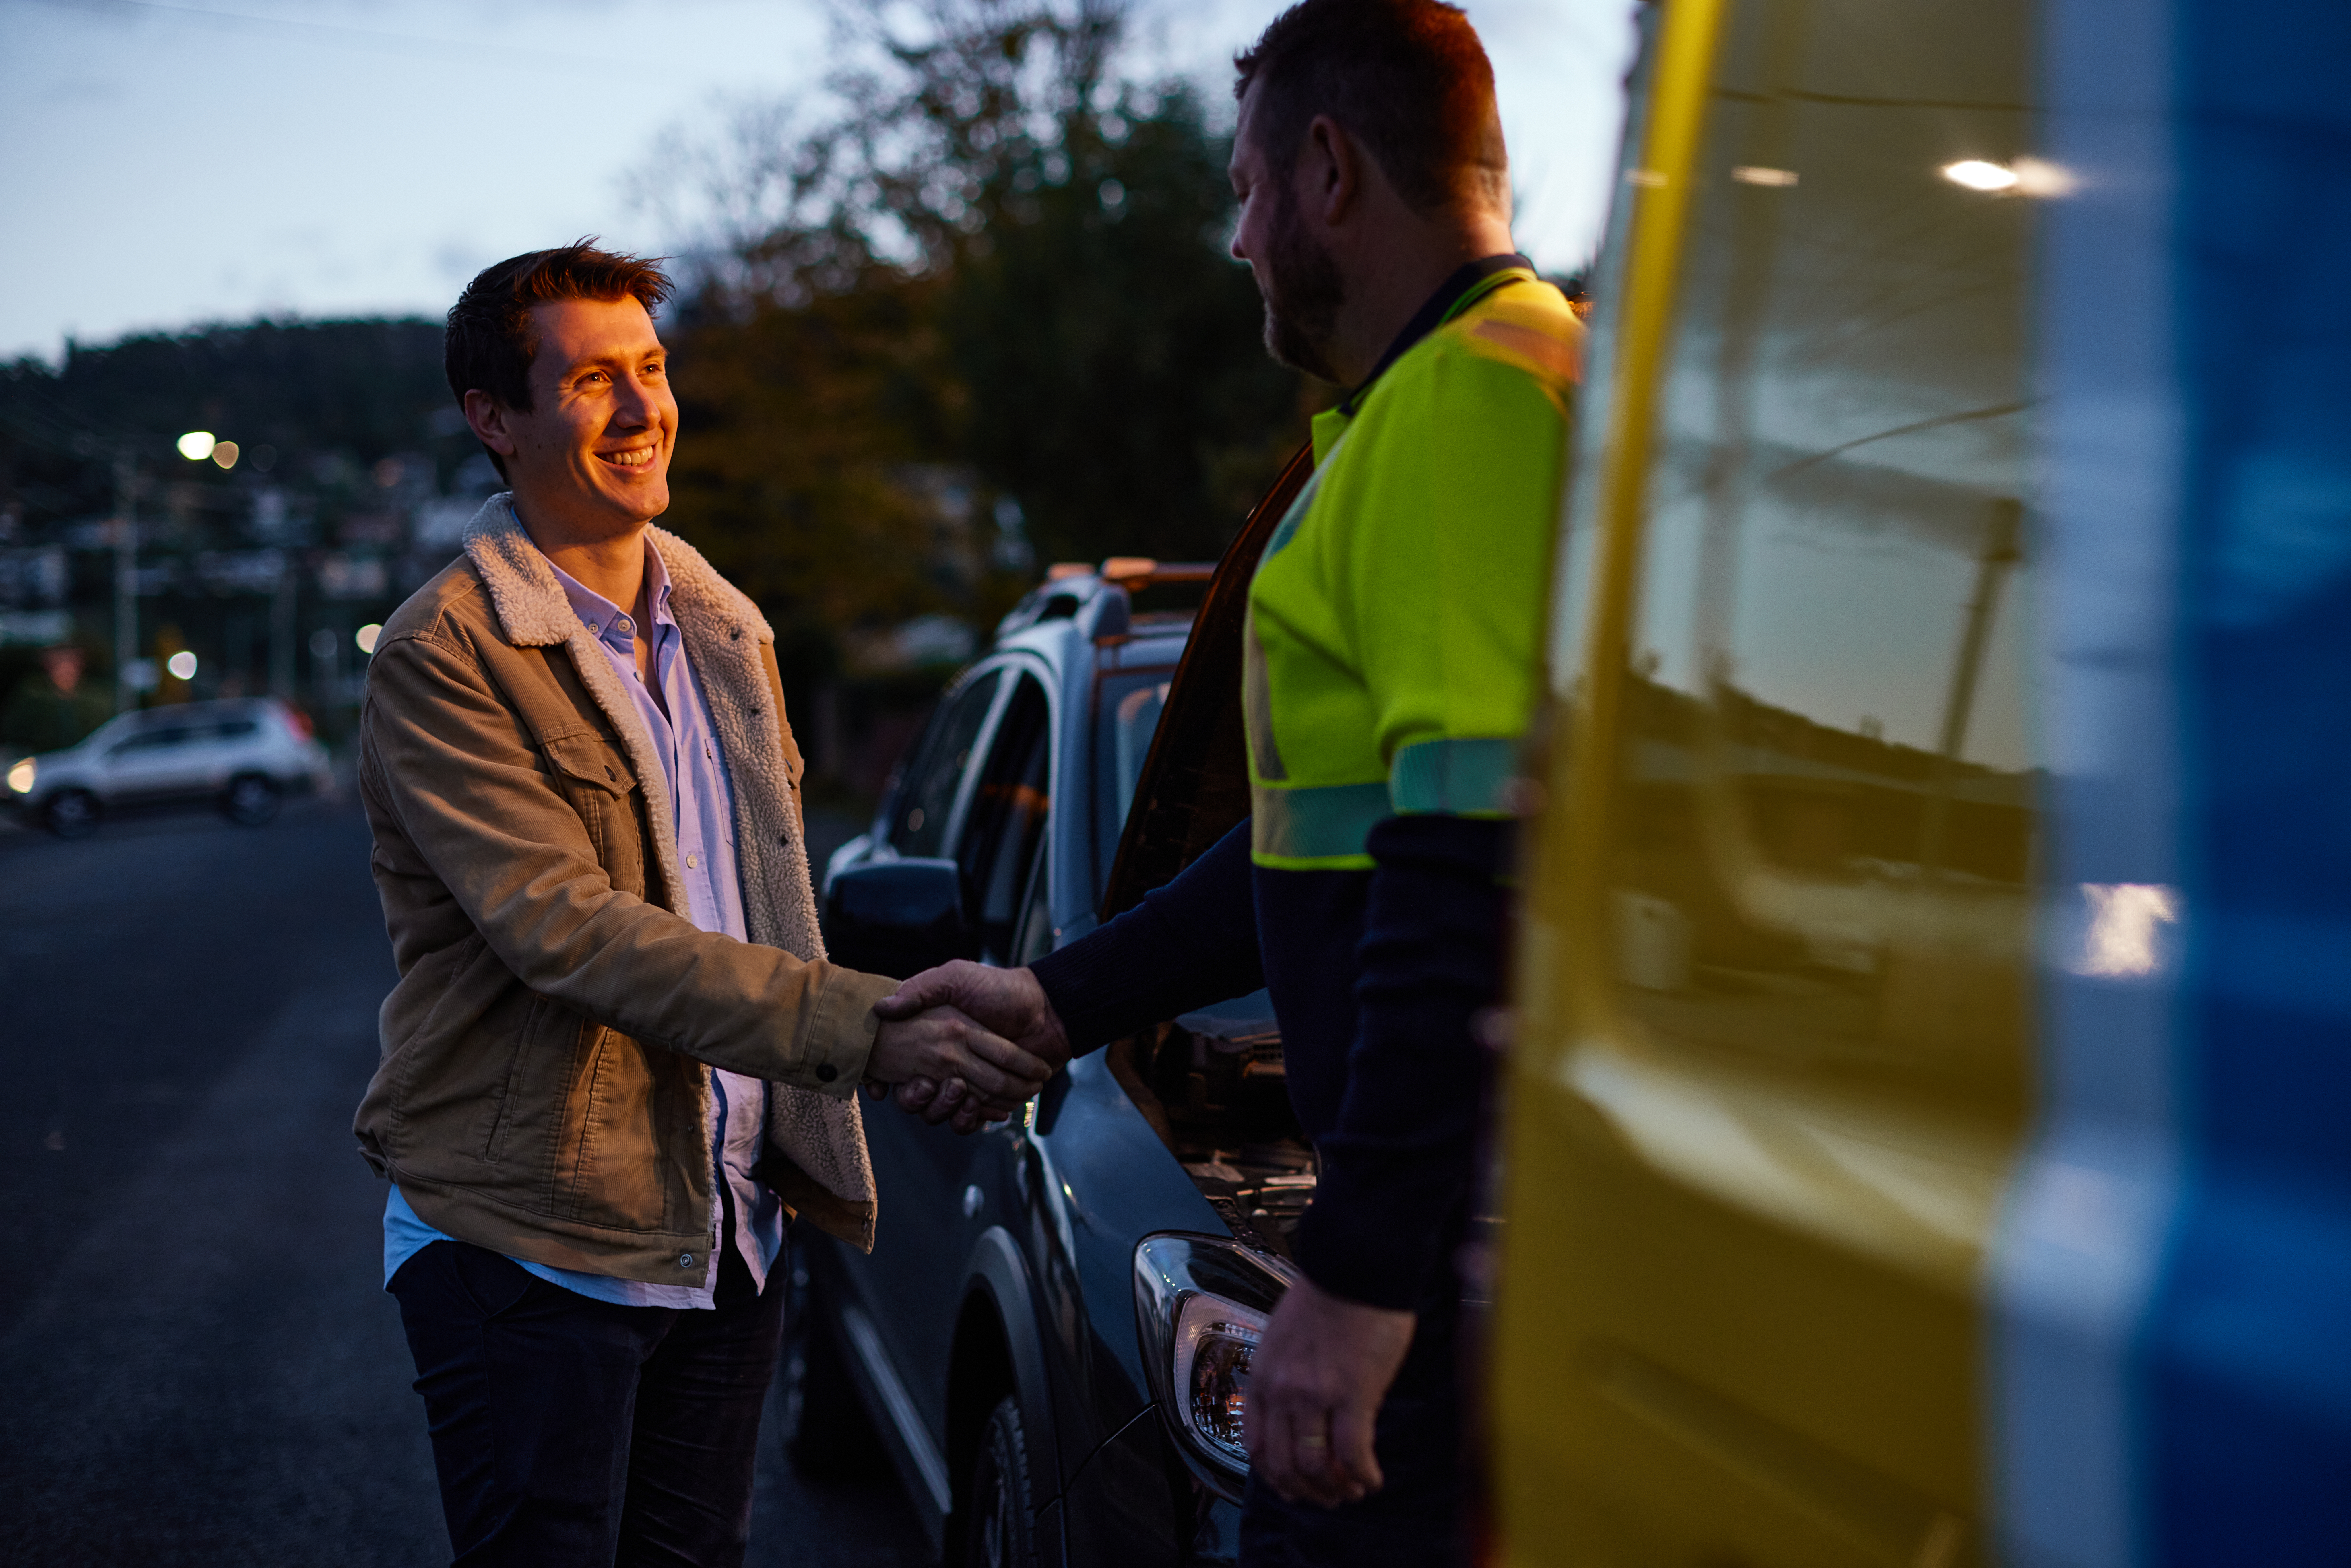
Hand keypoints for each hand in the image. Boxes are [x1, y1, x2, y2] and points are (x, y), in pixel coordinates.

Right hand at [874, 963, 1072, 1132]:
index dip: (895, 1082)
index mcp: (934, 1039)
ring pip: (943, 1114)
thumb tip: (883, 1008)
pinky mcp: (989, 1098)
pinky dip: (977, 1119)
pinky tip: (991, 1108)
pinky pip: (970, 1120)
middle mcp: (946, 1064)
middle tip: (948, 1085)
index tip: (910, 1082)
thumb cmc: (1000, 988)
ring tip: (968, 1095)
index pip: (900, 1070)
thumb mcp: (955, 976)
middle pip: (920, 1099)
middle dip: (930, 1099)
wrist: (1046, 1009)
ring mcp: (968, 1082)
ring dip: (953, 1111)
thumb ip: (921, 989)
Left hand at [1241, 1277, 1415, 1508]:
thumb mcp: (1286, 1341)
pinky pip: (1353, 1454)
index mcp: (1263, 1377)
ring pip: (1316, 1466)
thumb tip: (1301, 1419)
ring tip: (1353, 1490)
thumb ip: (1286, 1380)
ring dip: (1335, 1488)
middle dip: (1307, 1491)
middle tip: (1329, 1497)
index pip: (1256, 1446)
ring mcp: (1315, 1395)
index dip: (1275, 1477)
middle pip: (1284, 1465)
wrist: (1356, 1269)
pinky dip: (1362, 1475)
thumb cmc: (1327, 1298)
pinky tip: (1372, 1479)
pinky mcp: (1353, 1395)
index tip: (1293, 1488)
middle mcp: (1282, 1391)